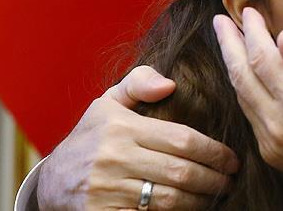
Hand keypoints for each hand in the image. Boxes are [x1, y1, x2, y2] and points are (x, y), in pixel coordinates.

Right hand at [37, 65, 239, 209]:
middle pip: (181, 172)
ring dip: (200, 201)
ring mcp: (107, 190)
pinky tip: (190, 210)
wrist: (49, 182)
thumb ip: (139, 83)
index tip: (233, 159)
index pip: (182, 139)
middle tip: (231, 181)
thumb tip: (170, 84)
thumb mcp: (107, 103)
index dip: (214, 152)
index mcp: (122, 127)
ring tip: (216, 195)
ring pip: (170, 199)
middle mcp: (114, 158)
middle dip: (214, 179)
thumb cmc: (90, 138)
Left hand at [215, 9, 282, 209]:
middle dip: (229, 45)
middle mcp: (277, 126)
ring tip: (230, 43)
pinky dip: (246, 91)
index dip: (253, 32)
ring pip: (242, 97)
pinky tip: (249, 77)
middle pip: (242, 77)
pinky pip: (251, 116)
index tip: (250, 12)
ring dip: (234, 67)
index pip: (262, 58)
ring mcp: (272, 143)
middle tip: (220, 21)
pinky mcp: (274, 155)